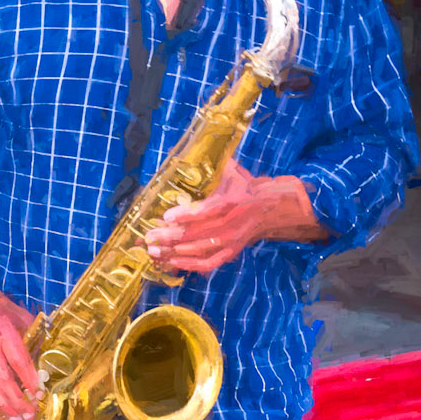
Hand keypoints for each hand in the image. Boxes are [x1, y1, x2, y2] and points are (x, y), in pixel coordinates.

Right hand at [0, 280, 41, 419]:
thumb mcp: (20, 315)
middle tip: (30, 417)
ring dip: (3, 407)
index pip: (17, 359)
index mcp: (3, 329)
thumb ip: (34, 337)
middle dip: (17, 401)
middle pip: (1, 379)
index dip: (29, 379)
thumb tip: (49, 360)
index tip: (39, 395)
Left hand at [144, 163, 321, 274]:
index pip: (207, 211)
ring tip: (153, 250)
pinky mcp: (230, 253)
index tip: (167, 216)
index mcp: (232, 202)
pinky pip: (208, 264)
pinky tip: (170, 263)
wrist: (271, 208)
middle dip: (170, 237)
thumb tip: (185, 153)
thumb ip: (211, 165)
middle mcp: (231, 225)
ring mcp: (231, 242)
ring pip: (199, 251)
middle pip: (198, 234)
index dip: (186, 215)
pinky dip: (188, 266)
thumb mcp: (232, 172)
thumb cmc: (245, 188)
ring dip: (174, 252)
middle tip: (149, 236)